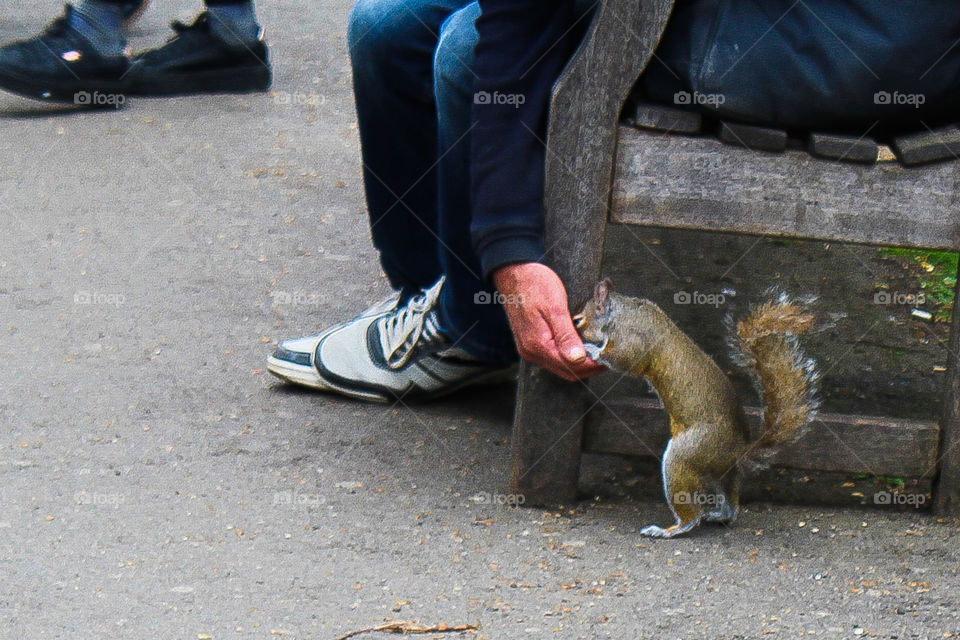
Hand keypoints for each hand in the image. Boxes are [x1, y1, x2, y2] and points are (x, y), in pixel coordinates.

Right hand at [492, 262, 605, 380]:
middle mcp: (531, 352)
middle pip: (566, 372)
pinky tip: (579, 344)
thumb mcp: (555, 307)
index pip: (571, 367)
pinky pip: (552, 357)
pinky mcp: (530, 343)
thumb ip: (566, 335)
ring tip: (596, 349)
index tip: (609, 357)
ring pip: (559, 366)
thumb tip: (578, 359)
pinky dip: (568, 356)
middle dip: (588, 367)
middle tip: (607, 355)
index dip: (592, 365)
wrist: (513, 272)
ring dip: (579, 362)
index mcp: (537, 345)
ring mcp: (529, 349)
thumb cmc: (534, 284)